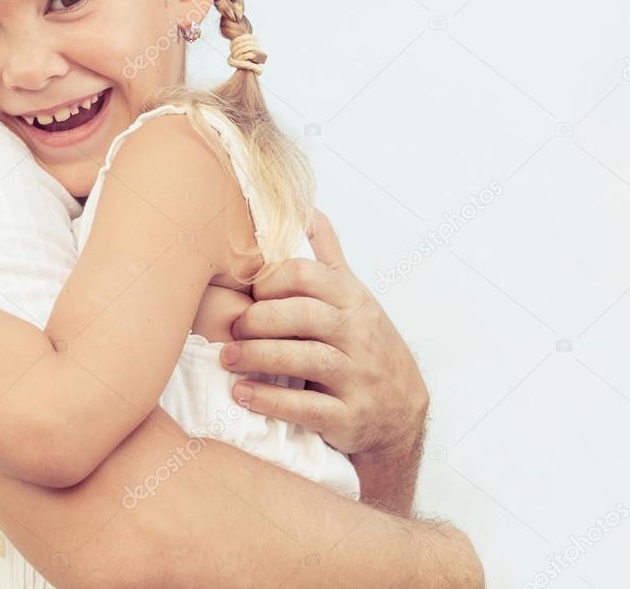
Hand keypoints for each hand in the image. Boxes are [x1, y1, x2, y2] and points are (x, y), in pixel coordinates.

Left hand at [220, 210, 428, 458]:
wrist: (403, 414)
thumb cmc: (368, 346)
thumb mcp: (355, 297)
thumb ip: (329, 256)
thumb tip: (308, 210)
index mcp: (353, 300)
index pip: (307, 275)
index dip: (270, 281)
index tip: (248, 293)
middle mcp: (359, 335)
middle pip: (304, 315)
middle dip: (260, 319)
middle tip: (233, 328)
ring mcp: (358, 377)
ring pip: (306, 359)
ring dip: (258, 357)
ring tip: (227, 358)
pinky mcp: (350, 418)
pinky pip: (308, 407)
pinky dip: (271, 400)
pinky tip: (243, 394)